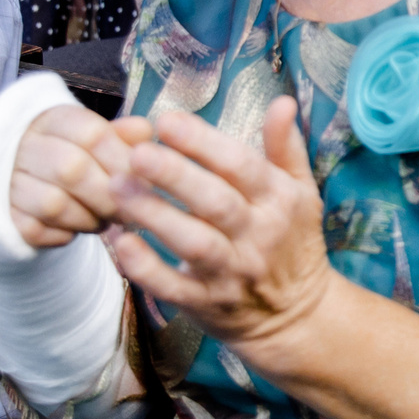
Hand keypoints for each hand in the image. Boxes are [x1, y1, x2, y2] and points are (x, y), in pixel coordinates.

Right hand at [8, 104, 147, 248]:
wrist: (26, 179)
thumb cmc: (74, 155)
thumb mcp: (98, 138)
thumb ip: (123, 136)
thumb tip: (145, 131)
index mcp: (53, 119)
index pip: (92, 134)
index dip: (122, 161)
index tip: (143, 181)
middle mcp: (24, 146)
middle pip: (72, 170)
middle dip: (109, 197)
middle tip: (129, 211)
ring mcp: (8, 181)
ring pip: (54, 204)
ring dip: (88, 219)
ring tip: (104, 220)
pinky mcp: (4, 215)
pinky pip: (37, 231)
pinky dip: (64, 235)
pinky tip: (76, 229)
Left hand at [103, 97, 337, 354]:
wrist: (296, 317)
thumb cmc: (291, 243)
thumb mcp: (300, 193)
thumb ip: (285, 147)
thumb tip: (282, 101)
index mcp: (279, 201)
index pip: (242, 166)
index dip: (204, 143)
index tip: (166, 121)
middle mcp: (258, 236)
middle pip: (216, 203)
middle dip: (175, 176)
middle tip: (136, 152)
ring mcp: (232, 273)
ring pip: (192, 244)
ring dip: (154, 215)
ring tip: (117, 187)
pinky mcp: (207, 304)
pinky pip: (173, 287)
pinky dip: (145, 267)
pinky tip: (119, 242)